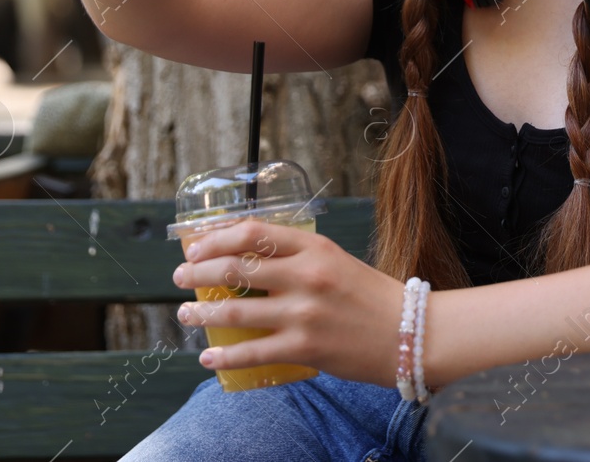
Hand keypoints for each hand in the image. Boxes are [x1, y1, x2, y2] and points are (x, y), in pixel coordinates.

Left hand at [172, 219, 406, 386]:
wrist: (410, 334)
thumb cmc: (371, 297)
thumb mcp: (335, 261)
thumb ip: (298, 259)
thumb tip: (247, 263)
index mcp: (315, 247)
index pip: (252, 233)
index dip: (215, 238)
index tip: (196, 246)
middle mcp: (307, 276)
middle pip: (236, 267)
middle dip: (198, 272)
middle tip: (180, 277)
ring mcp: (304, 313)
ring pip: (236, 309)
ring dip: (202, 312)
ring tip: (185, 314)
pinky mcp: (304, 348)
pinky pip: (252, 351)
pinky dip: (224, 355)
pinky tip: (209, 356)